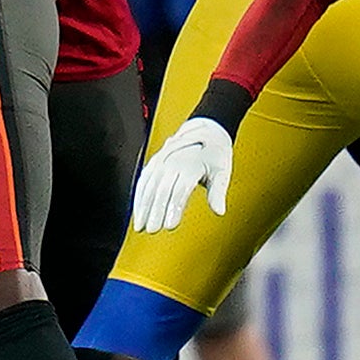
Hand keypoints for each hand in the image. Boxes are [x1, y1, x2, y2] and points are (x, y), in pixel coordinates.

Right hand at [131, 114, 237, 232]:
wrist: (205, 129)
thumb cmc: (215, 154)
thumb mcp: (222, 172)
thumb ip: (218, 193)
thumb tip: (219, 212)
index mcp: (191, 165)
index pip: (179, 191)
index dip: (173, 209)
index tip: (170, 226)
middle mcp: (173, 162)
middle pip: (162, 190)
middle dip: (155, 211)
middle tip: (152, 230)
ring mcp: (161, 161)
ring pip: (149, 186)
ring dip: (142, 206)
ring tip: (140, 226)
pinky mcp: (154, 163)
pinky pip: (143, 180)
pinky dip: (139, 196)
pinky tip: (137, 212)